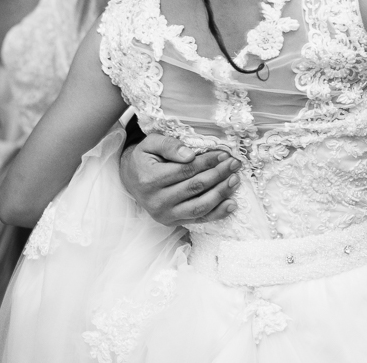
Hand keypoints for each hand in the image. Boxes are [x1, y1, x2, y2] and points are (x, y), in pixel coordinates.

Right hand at [118, 134, 240, 225]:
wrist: (131, 179)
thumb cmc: (145, 158)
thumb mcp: (150, 144)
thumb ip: (169, 145)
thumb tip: (190, 155)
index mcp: (150, 179)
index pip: (186, 170)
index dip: (207, 162)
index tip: (224, 154)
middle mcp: (157, 200)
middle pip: (195, 187)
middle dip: (219, 174)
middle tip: (235, 163)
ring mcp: (165, 214)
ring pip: (199, 205)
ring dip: (221, 193)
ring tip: (235, 179)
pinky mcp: (172, 222)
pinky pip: (199, 219)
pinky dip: (217, 213)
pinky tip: (231, 203)